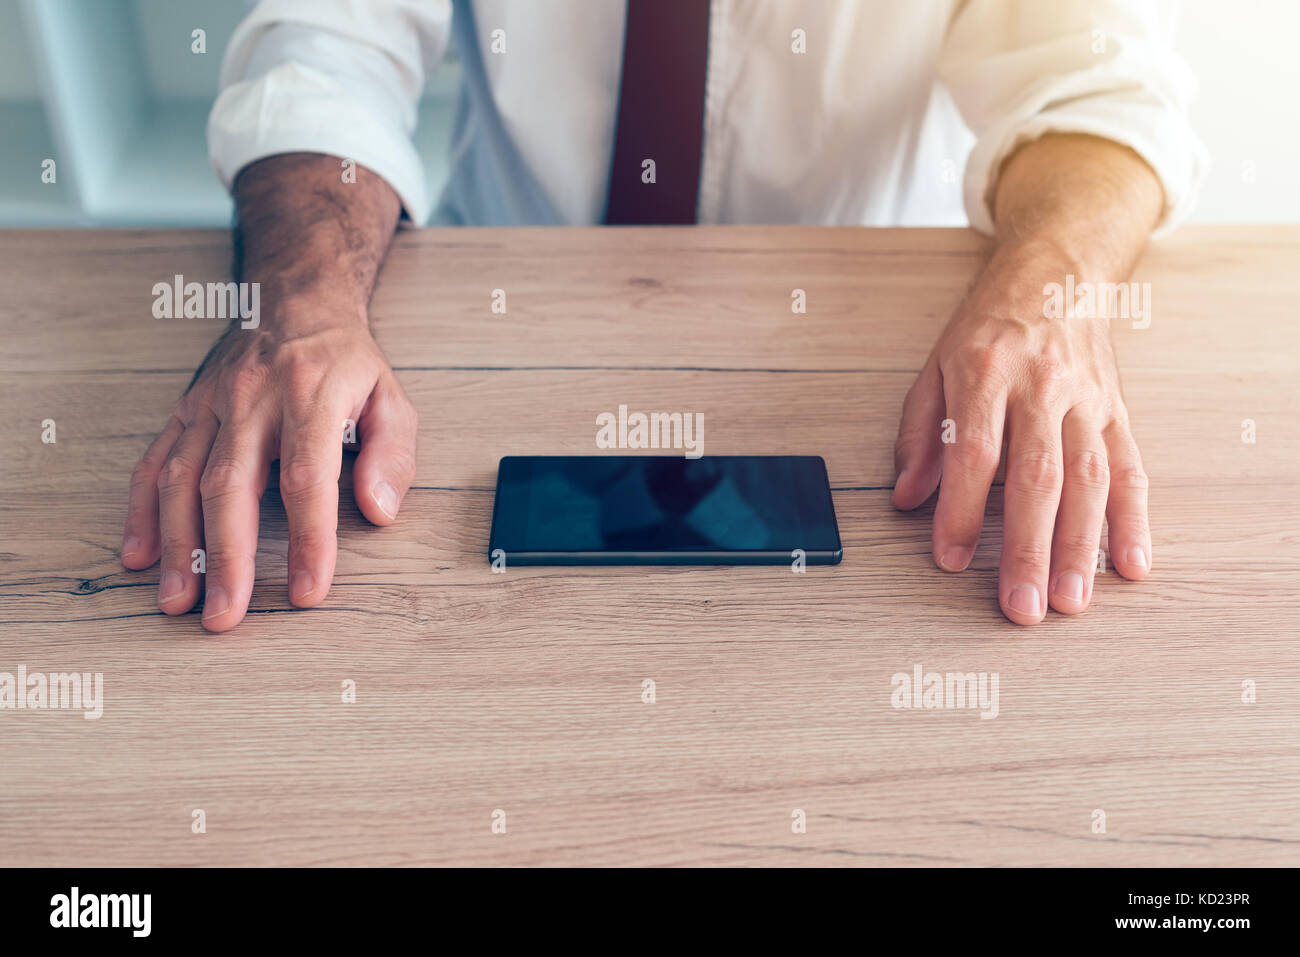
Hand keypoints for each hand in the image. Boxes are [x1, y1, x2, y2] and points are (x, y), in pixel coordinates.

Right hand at [121, 302, 417, 631]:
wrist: (293, 297)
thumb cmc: (345, 359)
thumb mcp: (391, 396)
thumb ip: (391, 454)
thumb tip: (379, 510)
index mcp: (310, 395)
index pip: (306, 478)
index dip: (308, 539)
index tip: (308, 591)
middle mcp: (252, 399)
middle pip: (231, 487)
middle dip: (226, 558)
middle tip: (225, 615)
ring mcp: (210, 405)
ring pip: (182, 480)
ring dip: (177, 546)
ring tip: (177, 601)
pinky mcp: (185, 411)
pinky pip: (154, 463)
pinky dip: (141, 512)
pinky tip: (140, 555)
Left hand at [892, 243, 1150, 623]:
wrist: (1056, 275)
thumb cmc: (988, 328)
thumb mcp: (935, 367)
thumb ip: (919, 435)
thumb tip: (907, 499)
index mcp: (985, 372)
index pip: (974, 452)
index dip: (963, 509)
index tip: (952, 559)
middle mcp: (1041, 386)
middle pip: (1037, 475)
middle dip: (1029, 547)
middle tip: (1022, 606)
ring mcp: (1086, 400)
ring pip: (1089, 479)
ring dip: (1081, 546)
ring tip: (1070, 601)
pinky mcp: (1117, 411)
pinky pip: (1130, 469)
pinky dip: (1134, 520)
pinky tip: (1131, 564)